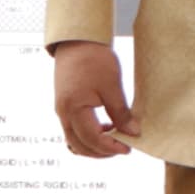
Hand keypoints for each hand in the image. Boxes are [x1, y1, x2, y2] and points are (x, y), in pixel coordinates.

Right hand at [51, 39, 136, 159]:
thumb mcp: (112, 86)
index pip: (93, 139)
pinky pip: (73, 130)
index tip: (128, 148)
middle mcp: (63, 113)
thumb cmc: (94, 59)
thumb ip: (121, 113)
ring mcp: (61, 110)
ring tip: (114, 138)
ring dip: (94, 145)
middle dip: (102, 152)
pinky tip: (105, 127)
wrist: (77, 40)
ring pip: (75, 140)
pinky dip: (87, 136)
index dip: (111, 147)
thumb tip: (132, 133)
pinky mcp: (64, 105)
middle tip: (122, 148)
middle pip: (80, 146)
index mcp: (74, 109)